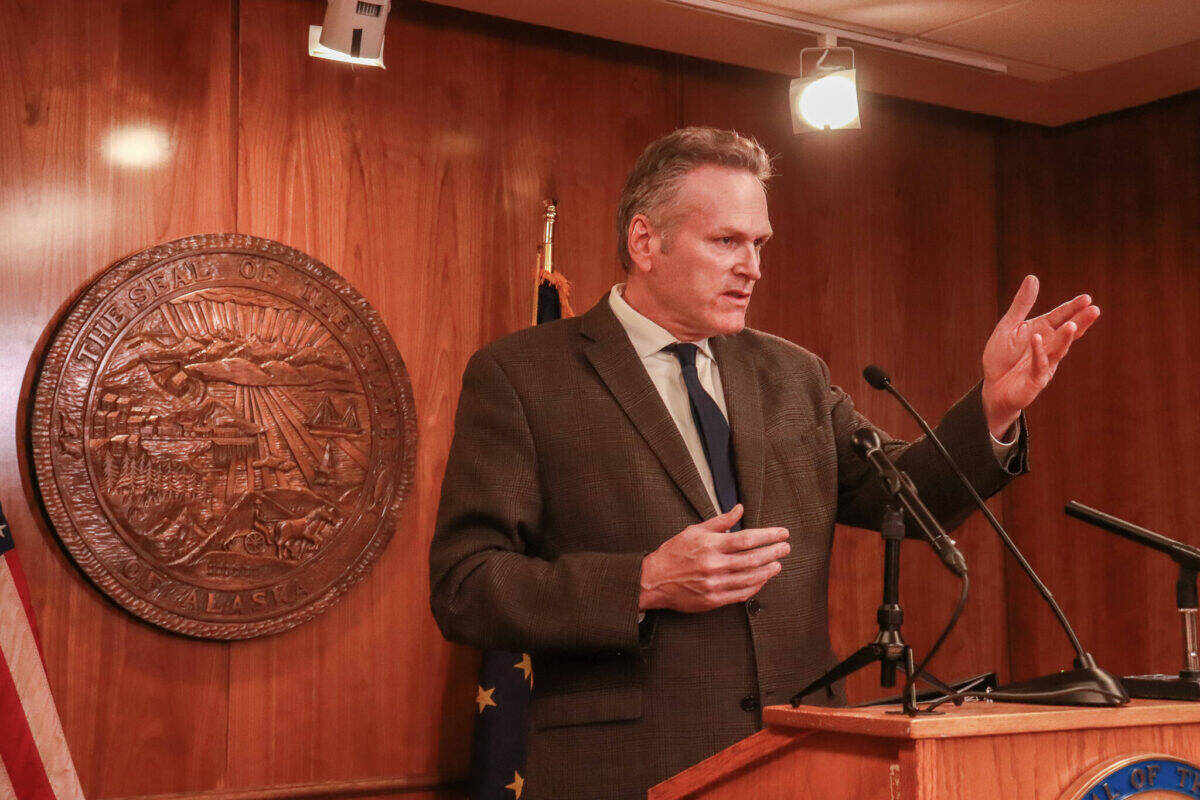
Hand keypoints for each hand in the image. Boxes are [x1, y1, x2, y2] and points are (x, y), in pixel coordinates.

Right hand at [638, 505, 788, 612]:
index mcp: (710, 545)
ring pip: (750, 578)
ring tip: (778, 564)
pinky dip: (755, 586)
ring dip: (768, 571)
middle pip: (753, 558)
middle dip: (774, 552)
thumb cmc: (673, 553)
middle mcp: (714, 565)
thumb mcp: (694, 531)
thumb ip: (720, 522)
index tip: (782, 533)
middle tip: (786, 548)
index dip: (768, 536)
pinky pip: (741, 594)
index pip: (747, 538)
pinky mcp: (713, 600)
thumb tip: (740, 509)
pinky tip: (763, 580)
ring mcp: (714, 584)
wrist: (653, 580)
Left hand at [981, 275, 1099, 437]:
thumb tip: (1033, 277)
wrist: (992, 388)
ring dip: (1064, 338)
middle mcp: (1047, 347)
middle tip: (1094, 310)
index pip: (1060, 317)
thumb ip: (1021, 304)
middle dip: (1080, 322)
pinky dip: (1038, 352)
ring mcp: (1044, 364)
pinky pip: (1038, 365)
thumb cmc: (1002, 357)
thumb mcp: (1009, 326)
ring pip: (1057, 350)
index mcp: (1042, 331)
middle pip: (1065, 333)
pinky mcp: (1035, 380)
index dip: (1072, 309)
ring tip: (1073, 325)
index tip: (1087, 298)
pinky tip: (1038, 339)